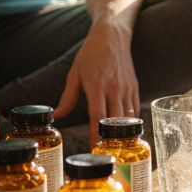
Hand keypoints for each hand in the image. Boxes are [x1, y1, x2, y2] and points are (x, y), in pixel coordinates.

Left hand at [53, 19, 138, 139]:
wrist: (112, 35)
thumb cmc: (91, 54)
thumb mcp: (75, 74)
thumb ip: (67, 98)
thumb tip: (57, 116)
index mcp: (97, 85)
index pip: (97, 117)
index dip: (96, 135)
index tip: (93, 150)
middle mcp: (114, 88)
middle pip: (115, 121)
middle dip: (111, 140)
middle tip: (106, 156)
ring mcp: (126, 88)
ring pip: (128, 118)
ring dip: (123, 135)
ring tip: (117, 151)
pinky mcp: (134, 87)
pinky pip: (135, 110)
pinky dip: (131, 124)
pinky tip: (126, 134)